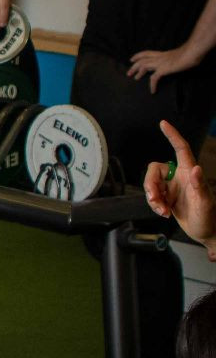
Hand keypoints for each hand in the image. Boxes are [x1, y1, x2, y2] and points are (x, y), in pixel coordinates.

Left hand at [128, 46, 198, 93]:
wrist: (190, 53)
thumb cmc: (188, 53)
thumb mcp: (178, 55)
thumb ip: (173, 58)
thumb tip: (176, 61)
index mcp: (162, 53)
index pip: (146, 53)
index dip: (138, 56)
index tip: (132, 59)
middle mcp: (158, 57)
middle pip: (141, 60)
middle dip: (134, 66)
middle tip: (128, 73)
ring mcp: (160, 63)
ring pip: (144, 66)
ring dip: (138, 73)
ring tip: (135, 78)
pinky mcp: (163, 69)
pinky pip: (154, 78)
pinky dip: (152, 85)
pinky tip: (153, 90)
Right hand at [145, 119, 215, 248]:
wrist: (204, 233)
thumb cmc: (208, 219)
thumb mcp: (206, 204)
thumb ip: (200, 186)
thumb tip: (196, 169)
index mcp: (190, 173)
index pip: (181, 150)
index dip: (172, 136)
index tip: (163, 124)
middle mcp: (180, 177)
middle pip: (155, 170)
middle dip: (150, 185)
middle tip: (155, 199)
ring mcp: (172, 187)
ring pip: (150, 183)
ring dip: (152, 198)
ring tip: (162, 210)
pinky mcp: (166, 197)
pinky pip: (152, 195)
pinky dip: (154, 204)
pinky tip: (163, 212)